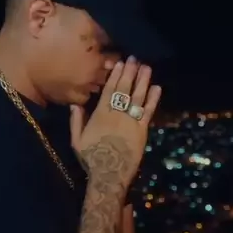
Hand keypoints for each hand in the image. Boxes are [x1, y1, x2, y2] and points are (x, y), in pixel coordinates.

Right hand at [69, 56, 161, 188]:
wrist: (109, 174)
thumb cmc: (91, 158)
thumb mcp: (76, 140)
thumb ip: (76, 121)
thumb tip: (75, 104)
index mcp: (100, 114)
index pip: (109, 90)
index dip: (115, 76)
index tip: (119, 63)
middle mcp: (117, 113)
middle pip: (124, 89)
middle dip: (130, 73)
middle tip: (135, 59)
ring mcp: (131, 121)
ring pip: (138, 97)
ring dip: (143, 81)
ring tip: (146, 67)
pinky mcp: (142, 130)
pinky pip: (148, 112)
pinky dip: (153, 99)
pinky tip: (157, 88)